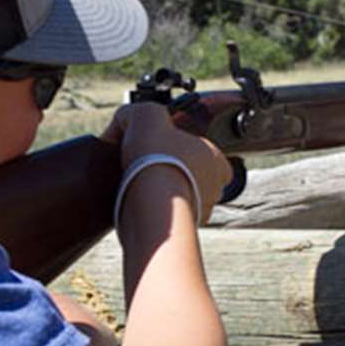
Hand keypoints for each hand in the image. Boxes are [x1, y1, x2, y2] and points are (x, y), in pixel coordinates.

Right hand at [101, 103, 232, 222]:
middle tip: (149, 168)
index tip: (166, 149)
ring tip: (139, 189)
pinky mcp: (180, 233)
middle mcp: (215, 190)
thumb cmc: (156, 156)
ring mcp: (200, 213)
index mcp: (218, 161)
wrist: (148, 200)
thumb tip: (126, 120)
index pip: (210, 154)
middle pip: (195, 179)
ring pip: (183, 202)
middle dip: (174, 174)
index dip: (187, 149)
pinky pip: (168, 222)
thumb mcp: (145, 115)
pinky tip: (138, 206)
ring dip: (165, 197)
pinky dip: (155, 215)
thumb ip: (139, 112)